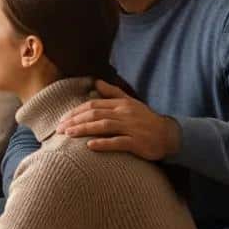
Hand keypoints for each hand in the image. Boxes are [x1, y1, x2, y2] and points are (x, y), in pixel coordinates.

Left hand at [56, 80, 180, 160]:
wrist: (169, 135)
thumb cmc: (145, 120)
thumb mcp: (130, 103)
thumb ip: (113, 93)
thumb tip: (96, 81)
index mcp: (122, 104)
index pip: (94, 104)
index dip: (76, 111)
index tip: (62, 119)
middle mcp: (125, 114)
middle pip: (95, 114)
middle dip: (75, 120)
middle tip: (59, 128)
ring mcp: (132, 128)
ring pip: (104, 126)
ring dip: (84, 129)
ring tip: (68, 134)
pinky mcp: (137, 143)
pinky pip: (118, 143)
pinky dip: (103, 144)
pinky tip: (90, 146)